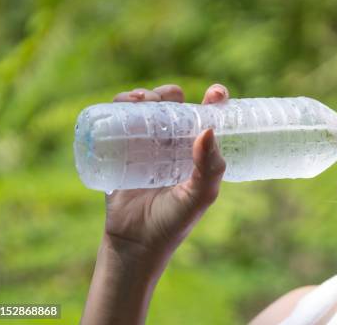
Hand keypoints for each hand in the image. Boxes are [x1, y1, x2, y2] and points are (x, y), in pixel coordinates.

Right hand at [104, 83, 228, 262]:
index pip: (207, 117)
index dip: (213, 99)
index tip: (217, 93)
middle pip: (173, 105)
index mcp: (196, 151)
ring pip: (146, 108)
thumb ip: (210, 168)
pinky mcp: (120, 150)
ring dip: (145, 95)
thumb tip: (208, 130)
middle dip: (170, 93)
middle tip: (169, 98)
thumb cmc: (173, 221)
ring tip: (142, 99)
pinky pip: (119, 120)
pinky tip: (125, 103)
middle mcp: (172, 144)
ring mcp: (145, 145)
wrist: (135, 243)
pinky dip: (121, 105)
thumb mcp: (200, 196)